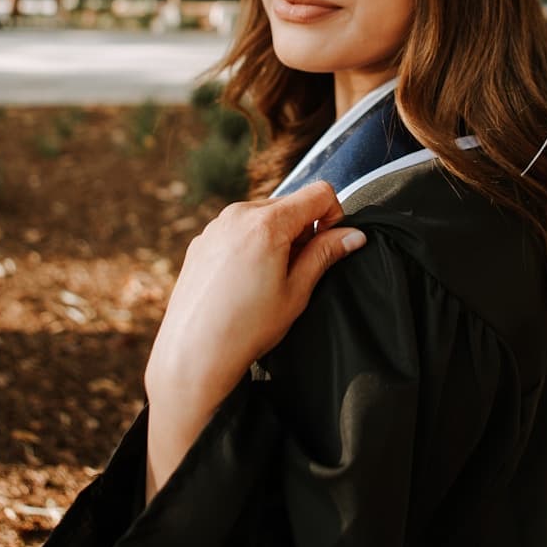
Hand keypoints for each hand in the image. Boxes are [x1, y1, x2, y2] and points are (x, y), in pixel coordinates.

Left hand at [144, 181, 366, 496]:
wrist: (192, 353)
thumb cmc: (246, 327)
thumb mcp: (297, 291)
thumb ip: (326, 254)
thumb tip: (354, 235)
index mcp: (267, 223)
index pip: (319, 192)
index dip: (334, 216)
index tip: (327, 245)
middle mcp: (239, 214)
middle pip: (290, 204)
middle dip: (303, 230)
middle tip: (297, 271)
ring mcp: (216, 226)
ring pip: (263, 216)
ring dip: (277, 237)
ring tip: (268, 280)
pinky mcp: (201, 241)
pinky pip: (238, 229)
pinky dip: (250, 244)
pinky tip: (244, 282)